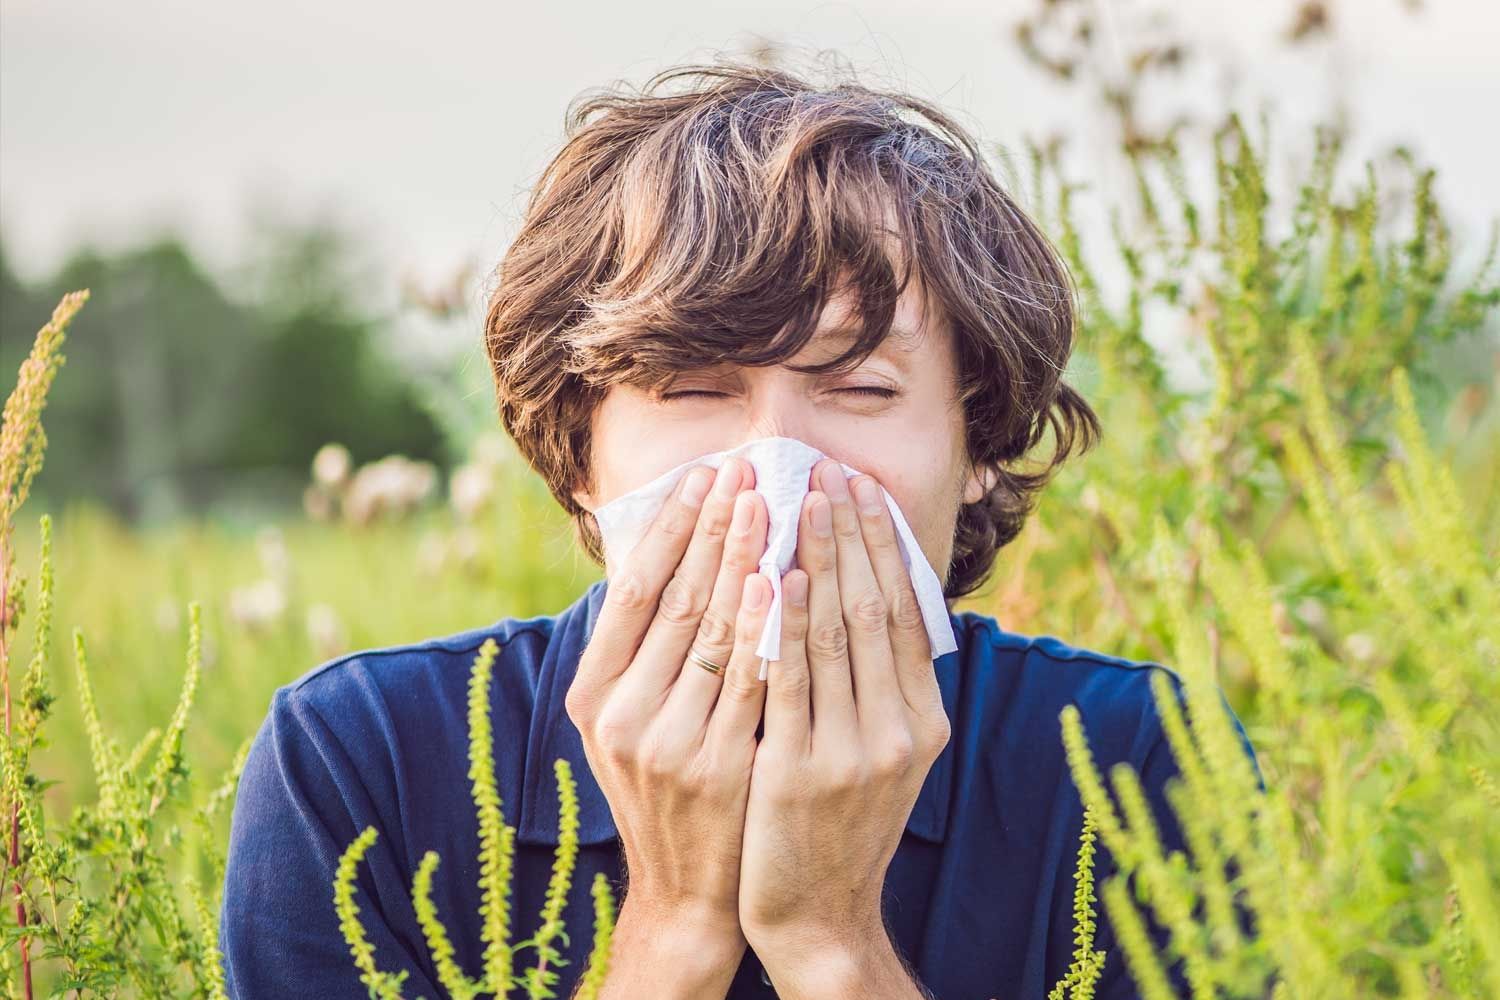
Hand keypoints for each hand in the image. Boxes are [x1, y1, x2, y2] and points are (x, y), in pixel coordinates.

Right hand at [565, 457, 772, 956]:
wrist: (687, 889)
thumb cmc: (666, 785)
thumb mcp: (629, 720)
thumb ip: (643, 648)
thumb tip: (670, 549)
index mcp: (592, 694)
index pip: (633, 591)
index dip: (670, 528)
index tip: (703, 474)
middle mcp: (620, 715)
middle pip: (674, 600)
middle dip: (713, 528)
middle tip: (745, 469)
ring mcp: (666, 743)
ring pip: (713, 632)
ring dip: (744, 559)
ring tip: (771, 501)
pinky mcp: (716, 767)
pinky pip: (748, 681)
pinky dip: (766, 627)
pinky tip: (783, 579)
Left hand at [736, 459, 952, 963]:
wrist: (817, 911)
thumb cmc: (839, 819)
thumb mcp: (883, 752)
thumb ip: (883, 683)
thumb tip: (876, 594)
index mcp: (923, 719)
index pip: (907, 611)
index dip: (885, 545)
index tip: (863, 488)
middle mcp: (899, 731)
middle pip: (874, 609)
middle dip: (849, 533)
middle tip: (828, 471)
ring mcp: (852, 752)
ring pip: (833, 633)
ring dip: (815, 559)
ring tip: (797, 500)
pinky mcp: (798, 770)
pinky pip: (788, 679)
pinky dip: (782, 622)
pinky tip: (770, 574)